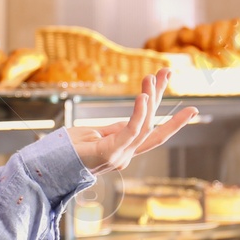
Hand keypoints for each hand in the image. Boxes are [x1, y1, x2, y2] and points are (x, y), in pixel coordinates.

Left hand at [67, 71, 197, 174]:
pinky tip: (143, 97)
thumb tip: (135, 117)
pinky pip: (130, 132)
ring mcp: (119, 156)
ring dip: (149, 98)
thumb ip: (116, 128)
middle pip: (152, 124)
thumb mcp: (95, 134)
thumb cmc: (67, 150)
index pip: (151, 129)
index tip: (193, 109)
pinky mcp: (109, 154)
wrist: (46, 167)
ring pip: (144, 125)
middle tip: (168, 71)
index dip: (171, 119)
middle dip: (160, 97)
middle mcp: (126, 154)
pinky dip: (139, 115)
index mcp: (124, 149)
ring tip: (151, 76)